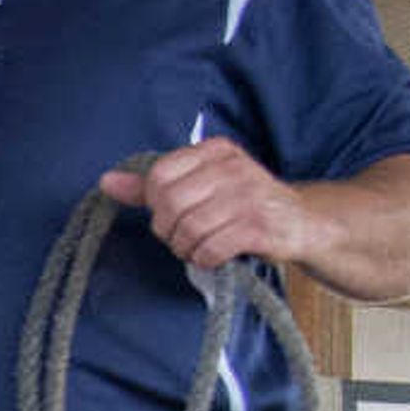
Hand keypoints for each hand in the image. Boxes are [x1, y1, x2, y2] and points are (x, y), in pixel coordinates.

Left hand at [101, 140, 320, 274]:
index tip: (173, 214)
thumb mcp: (201, 186)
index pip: (159, 176)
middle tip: (185, 237)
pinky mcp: (259, 227)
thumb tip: (107, 182)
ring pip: (187, 229)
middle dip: (169, 230)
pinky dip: (205, 259)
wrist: (302, 223)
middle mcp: (232, 167)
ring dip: (187, 248)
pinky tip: (215, 256)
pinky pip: (210, 248)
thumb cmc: (242, 205)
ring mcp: (248, 196)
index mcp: (214, 151)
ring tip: (200, 247)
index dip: (156, 204)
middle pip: (169, 205)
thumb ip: (153, 185)